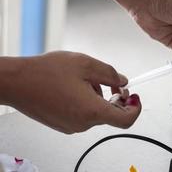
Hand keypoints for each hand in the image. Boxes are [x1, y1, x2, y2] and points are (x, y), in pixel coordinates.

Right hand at [0, 51, 140, 133]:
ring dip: (100, 97)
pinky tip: (76, 87)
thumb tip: (123, 82)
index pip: (125, 120)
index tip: (135, 98)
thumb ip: (110, 74)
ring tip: (86, 80)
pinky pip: (85, 115)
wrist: (17, 82)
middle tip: (111, 82)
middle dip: (116, 98)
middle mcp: (83, 123)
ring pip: (98, 112)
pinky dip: (88, 102)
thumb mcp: (85, 64)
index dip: (135, 108)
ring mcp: (72, 126)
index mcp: (92, 111)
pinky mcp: (64, 124)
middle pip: (111, 114)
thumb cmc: (45, 73)